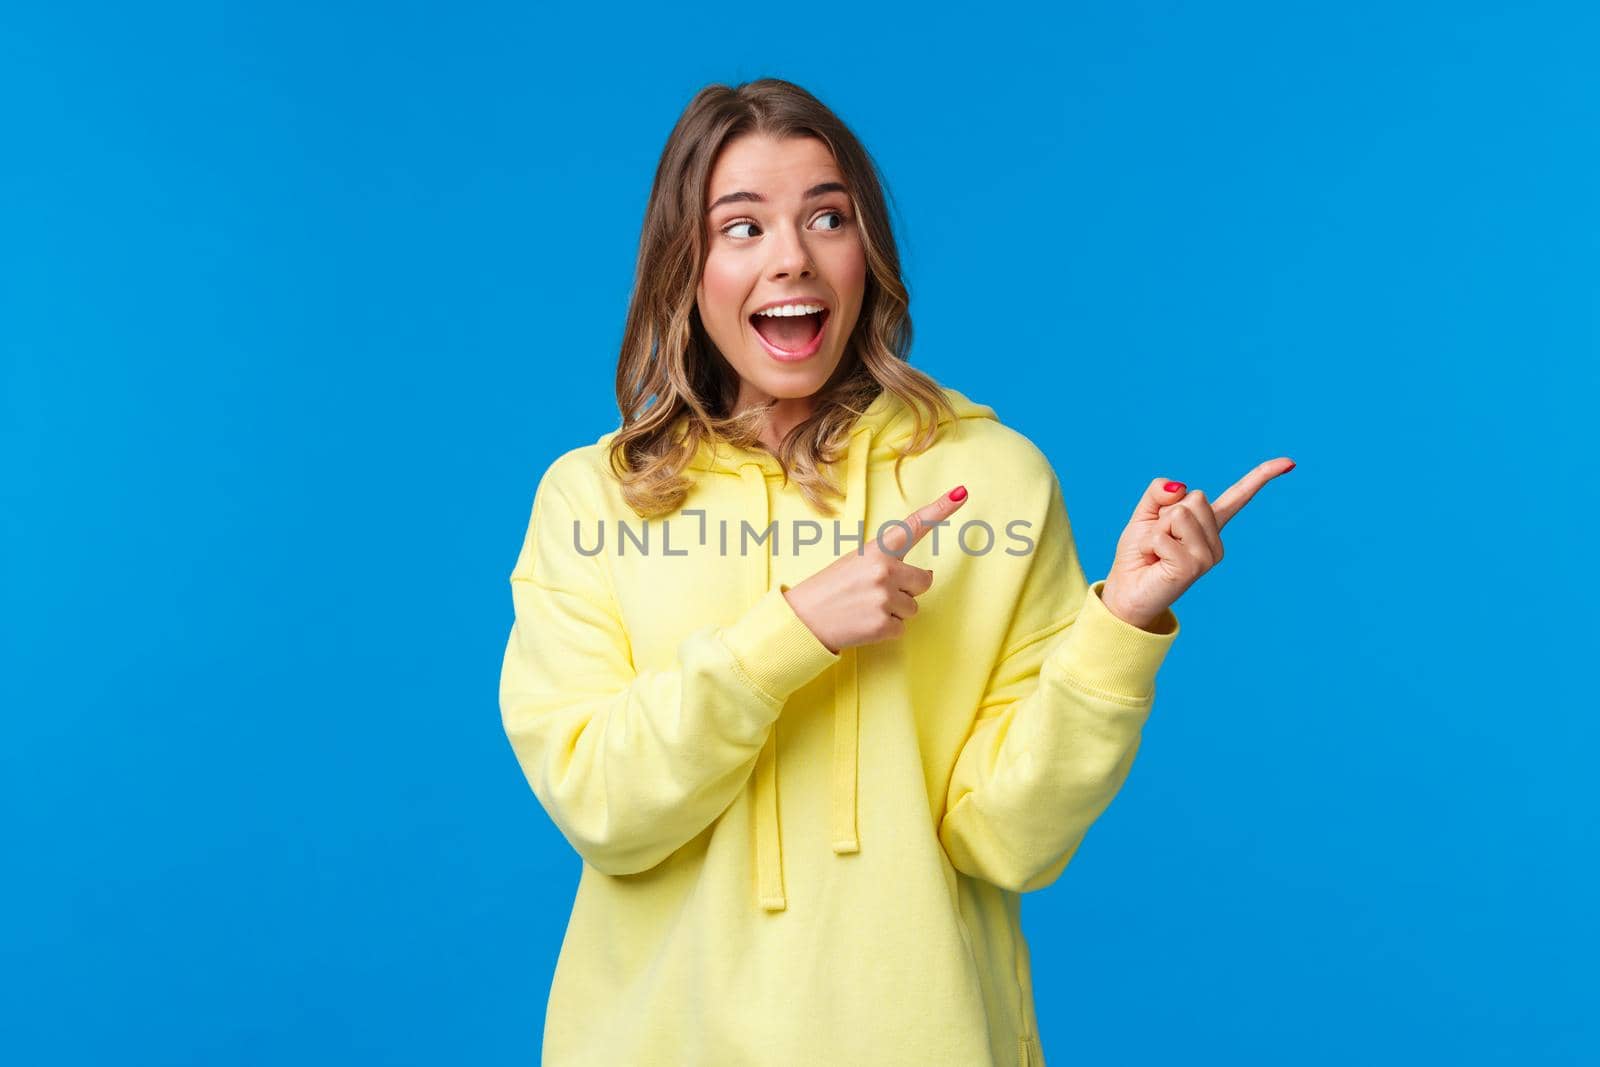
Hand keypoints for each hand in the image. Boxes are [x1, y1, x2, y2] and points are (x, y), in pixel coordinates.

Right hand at [784, 485, 968, 653]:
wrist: (802, 620)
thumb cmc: (830, 589)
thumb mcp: (855, 562)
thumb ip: (890, 563)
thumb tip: (927, 575)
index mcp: (876, 550)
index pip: (914, 525)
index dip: (941, 508)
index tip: (962, 492)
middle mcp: (884, 570)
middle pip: (924, 581)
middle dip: (908, 589)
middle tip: (876, 594)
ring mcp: (884, 598)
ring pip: (913, 607)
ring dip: (894, 611)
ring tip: (865, 609)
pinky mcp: (883, 625)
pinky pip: (902, 628)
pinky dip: (886, 630)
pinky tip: (864, 624)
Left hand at [1100, 458, 1295, 630]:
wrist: (1126, 591)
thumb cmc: (1138, 553)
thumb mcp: (1146, 513)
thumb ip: (1159, 491)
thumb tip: (1180, 486)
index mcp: (1208, 524)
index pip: (1238, 496)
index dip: (1262, 476)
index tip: (1289, 463)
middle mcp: (1215, 540)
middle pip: (1195, 496)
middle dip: (1167, 512)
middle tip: (1159, 539)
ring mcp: (1208, 555)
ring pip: (1180, 513)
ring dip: (1157, 528)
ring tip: (1157, 550)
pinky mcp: (1194, 567)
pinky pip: (1163, 535)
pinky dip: (1150, 544)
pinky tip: (1155, 561)